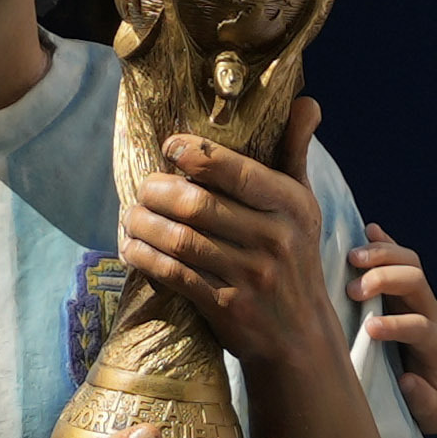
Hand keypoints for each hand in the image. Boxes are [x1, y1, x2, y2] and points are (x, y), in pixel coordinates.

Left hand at [124, 102, 351, 380]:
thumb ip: (295, 152)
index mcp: (291, 206)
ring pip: (181, 240)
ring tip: (130, 215)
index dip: (197, 154)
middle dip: (158, 192)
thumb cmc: (295, 258)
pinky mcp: (226, 307)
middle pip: (199, 206)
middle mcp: (274, 240)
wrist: (300, 336)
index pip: (238, 171)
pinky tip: (131, 247)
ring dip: (144, 224)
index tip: (169, 147)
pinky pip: (175, 275)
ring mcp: (250, 276)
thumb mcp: (304, 205)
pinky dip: (146, 258)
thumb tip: (305, 100)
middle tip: (142, 187)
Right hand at [348, 227, 436, 433]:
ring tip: (351, 257)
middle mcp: (430, 315)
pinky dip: (383, 242)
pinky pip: (397, 256)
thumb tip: (409, 381)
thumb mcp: (429, 416)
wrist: (416, 391)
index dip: (400, 326)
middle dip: (387, 281)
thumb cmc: (417, 405)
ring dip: (381, 255)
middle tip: (354, 290)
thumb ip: (425, 405)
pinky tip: (368, 230)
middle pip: (418, 283)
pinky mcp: (401, 288)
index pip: (424, 328)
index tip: (369, 331)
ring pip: (408, 263)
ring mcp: (417, 297)